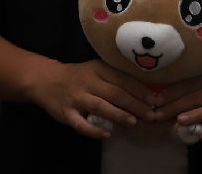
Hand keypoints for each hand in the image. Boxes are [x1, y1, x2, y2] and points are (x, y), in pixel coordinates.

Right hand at [25, 59, 155, 138]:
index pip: (123, 79)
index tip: (155, 100)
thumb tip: (144, 91)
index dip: (140, 90)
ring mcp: (76, 97)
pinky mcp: (65, 112)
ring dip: (118, 115)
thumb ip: (115, 78)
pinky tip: (106, 134)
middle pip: (115, 93)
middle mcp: (88, 81)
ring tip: (133, 122)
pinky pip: (80, 123)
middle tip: (150, 114)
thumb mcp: (96, 69)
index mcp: (98, 68)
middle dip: (135, 104)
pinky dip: (93, 130)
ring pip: (99, 106)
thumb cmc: (79, 76)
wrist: (46, 79)